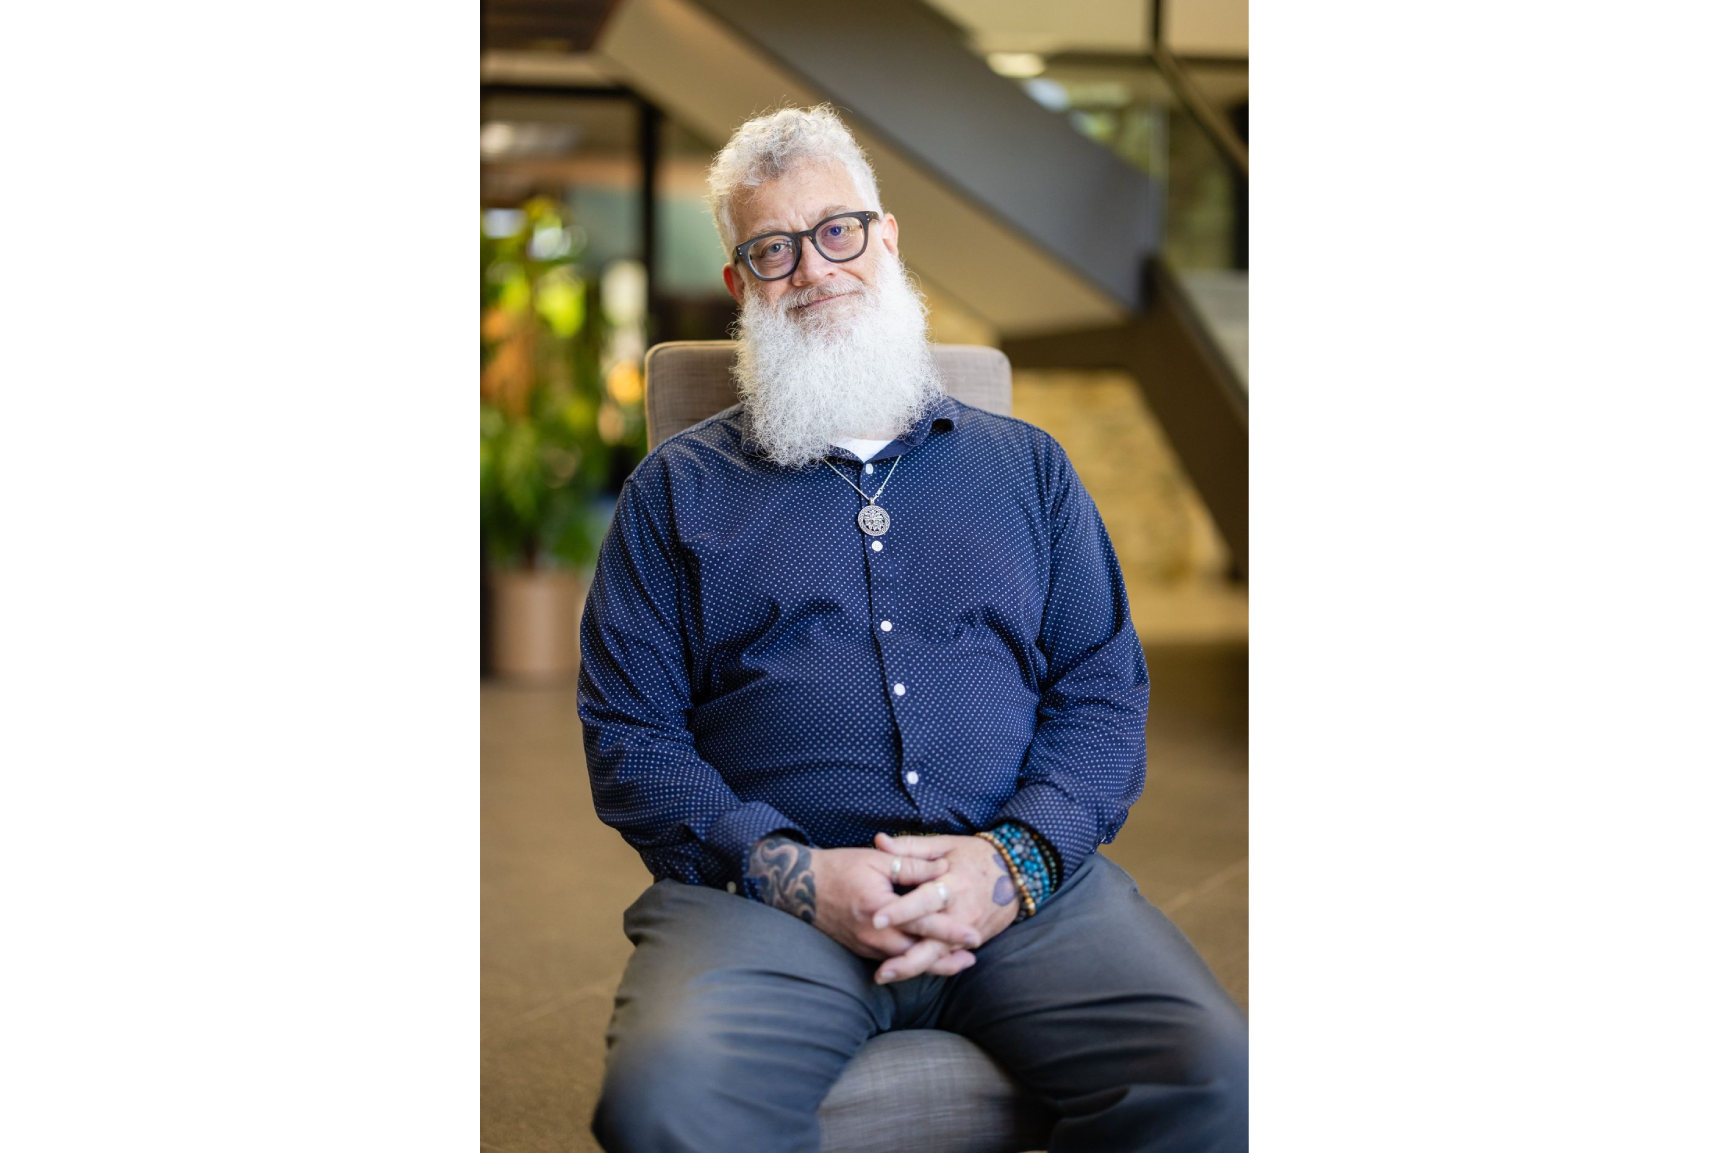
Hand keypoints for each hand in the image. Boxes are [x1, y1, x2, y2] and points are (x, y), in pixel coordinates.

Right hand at [746, 836, 980, 969]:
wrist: (799, 886)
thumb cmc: (840, 867)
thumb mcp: (877, 859)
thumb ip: (913, 865)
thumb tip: (945, 870)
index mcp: (879, 908)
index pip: (922, 923)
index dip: (950, 931)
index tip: (974, 935)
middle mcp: (872, 934)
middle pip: (917, 953)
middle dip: (946, 958)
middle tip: (973, 957)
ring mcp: (865, 946)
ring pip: (905, 962)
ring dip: (932, 963)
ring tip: (959, 963)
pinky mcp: (861, 950)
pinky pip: (891, 961)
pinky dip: (912, 961)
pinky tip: (928, 958)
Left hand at [867, 833, 1020, 983]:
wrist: (1017, 872)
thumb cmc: (976, 855)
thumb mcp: (945, 844)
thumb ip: (910, 847)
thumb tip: (879, 841)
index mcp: (953, 884)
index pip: (924, 901)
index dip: (901, 911)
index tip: (876, 919)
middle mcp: (962, 913)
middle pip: (933, 943)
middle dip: (906, 960)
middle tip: (879, 972)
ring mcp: (969, 931)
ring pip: (939, 957)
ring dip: (912, 969)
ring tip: (883, 976)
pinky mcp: (972, 941)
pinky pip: (947, 957)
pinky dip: (927, 966)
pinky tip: (903, 974)